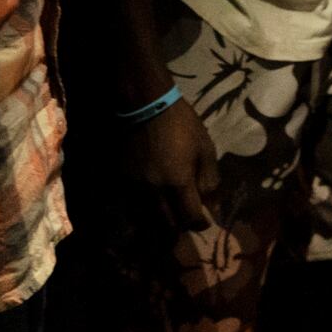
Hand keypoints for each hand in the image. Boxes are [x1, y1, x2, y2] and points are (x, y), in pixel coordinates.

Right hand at [122, 97, 220, 231]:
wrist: (144, 104)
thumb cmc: (180, 123)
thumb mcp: (204, 146)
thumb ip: (209, 178)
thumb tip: (211, 202)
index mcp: (178, 182)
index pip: (190, 218)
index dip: (200, 224)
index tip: (204, 221)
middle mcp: (154, 192)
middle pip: (168, 226)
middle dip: (180, 227)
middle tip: (186, 221)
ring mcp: (134, 188)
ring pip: (146, 222)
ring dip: (160, 225)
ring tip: (167, 221)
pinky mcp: (120, 182)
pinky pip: (130, 209)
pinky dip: (140, 215)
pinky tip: (147, 210)